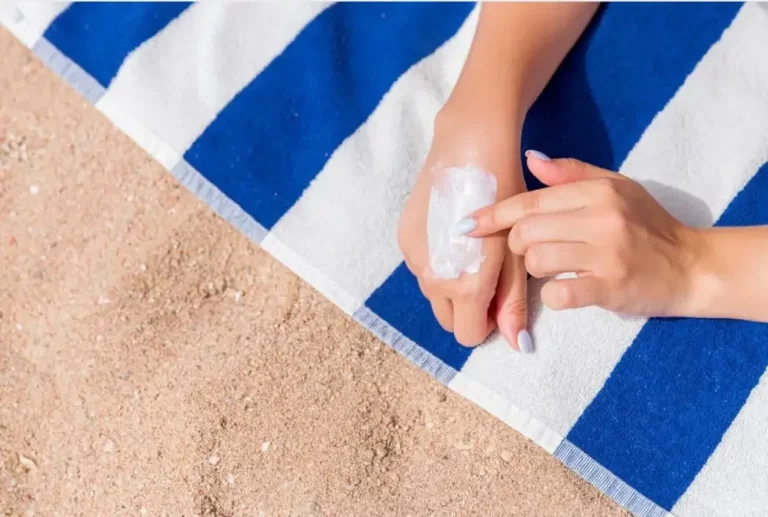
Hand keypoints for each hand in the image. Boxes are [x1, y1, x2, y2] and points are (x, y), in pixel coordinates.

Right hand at [397, 107, 530, 349]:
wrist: (470, 149)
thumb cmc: (506, 198)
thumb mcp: (517, 253)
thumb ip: (514, 304)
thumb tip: (516, 346)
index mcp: (465, 286)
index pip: (469, 336)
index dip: (488, 323)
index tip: (500, 297)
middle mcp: (432, 280)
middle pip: (449, 320)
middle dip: (468, 308)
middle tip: (488, 274)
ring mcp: (414, 259)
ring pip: (434, 294)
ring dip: (451, 286)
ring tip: (471, 251)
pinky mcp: (404, 240)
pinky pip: (422, 269)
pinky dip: (437, 263)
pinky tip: (452, 234)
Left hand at [465, 152, 700, 316]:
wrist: (693, 267)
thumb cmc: (649, 225)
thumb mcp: (617, 187)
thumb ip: (572, 173)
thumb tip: (529, 158)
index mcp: (598, 191)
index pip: (530, 199)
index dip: (493, 214)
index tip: (465, 225)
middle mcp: (601, 218)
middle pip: (526, 231)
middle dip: (516, 245)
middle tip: (529, 251)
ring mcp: (607, 254)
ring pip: (537, 261)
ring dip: (535, 270)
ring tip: (554, 268)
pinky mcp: (611, 288)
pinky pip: (558, 294)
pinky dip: (554, 295)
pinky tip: (567, 290)